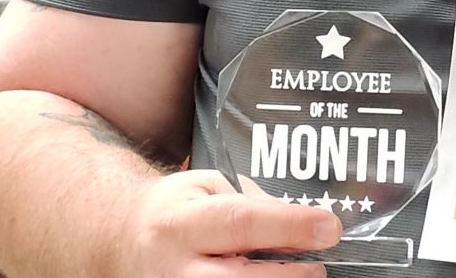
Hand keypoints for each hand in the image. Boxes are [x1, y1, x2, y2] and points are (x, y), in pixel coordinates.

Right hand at [120, 169, 341, 276]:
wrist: (125, 241)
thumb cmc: (177, 210)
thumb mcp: (211, 187)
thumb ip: (257, 203)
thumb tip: (305, 222)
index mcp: (181, 223)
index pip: (242, 223)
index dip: (291, 226)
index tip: (330, 227)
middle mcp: (175, 269)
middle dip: (291, 273)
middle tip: (318, 263)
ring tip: (300, 273)